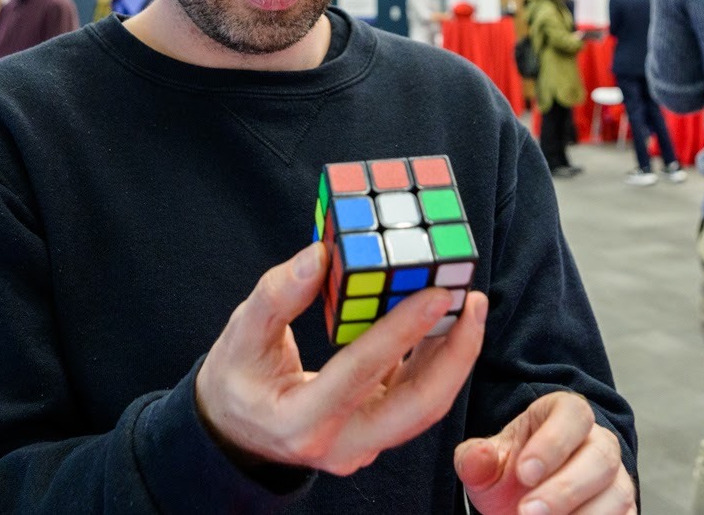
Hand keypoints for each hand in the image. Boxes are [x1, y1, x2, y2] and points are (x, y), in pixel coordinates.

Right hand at [194, 242, 486, 474]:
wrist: (232, 430)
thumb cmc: (235, 379)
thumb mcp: (240, 335)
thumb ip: (276, 297)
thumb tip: (318, 255)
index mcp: (300, 422)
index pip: (361, 373)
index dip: (401, 331)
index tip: (434, 292)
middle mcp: (340, 445)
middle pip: (417, 407)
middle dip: (455, 353)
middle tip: (470, 300)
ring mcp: (362, 446)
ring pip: (424, 406)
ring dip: (451, 356)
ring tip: (465, 306)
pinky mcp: (375, 435)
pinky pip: (414, 401)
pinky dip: (433, 363)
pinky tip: (440, 324)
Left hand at [456, 392, 635, 513]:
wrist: (522, 504)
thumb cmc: (507, 474)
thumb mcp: (485, 465)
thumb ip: (476, 458)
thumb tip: (479, 454)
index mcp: (563, 414)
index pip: (572, 414)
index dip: (552, 442)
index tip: (523, 473)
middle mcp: (598, 442)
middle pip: (600, 457)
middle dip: (564, 489)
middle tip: (527, 512)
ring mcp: (616, 478)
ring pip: (617, 493)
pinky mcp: (625, 511)